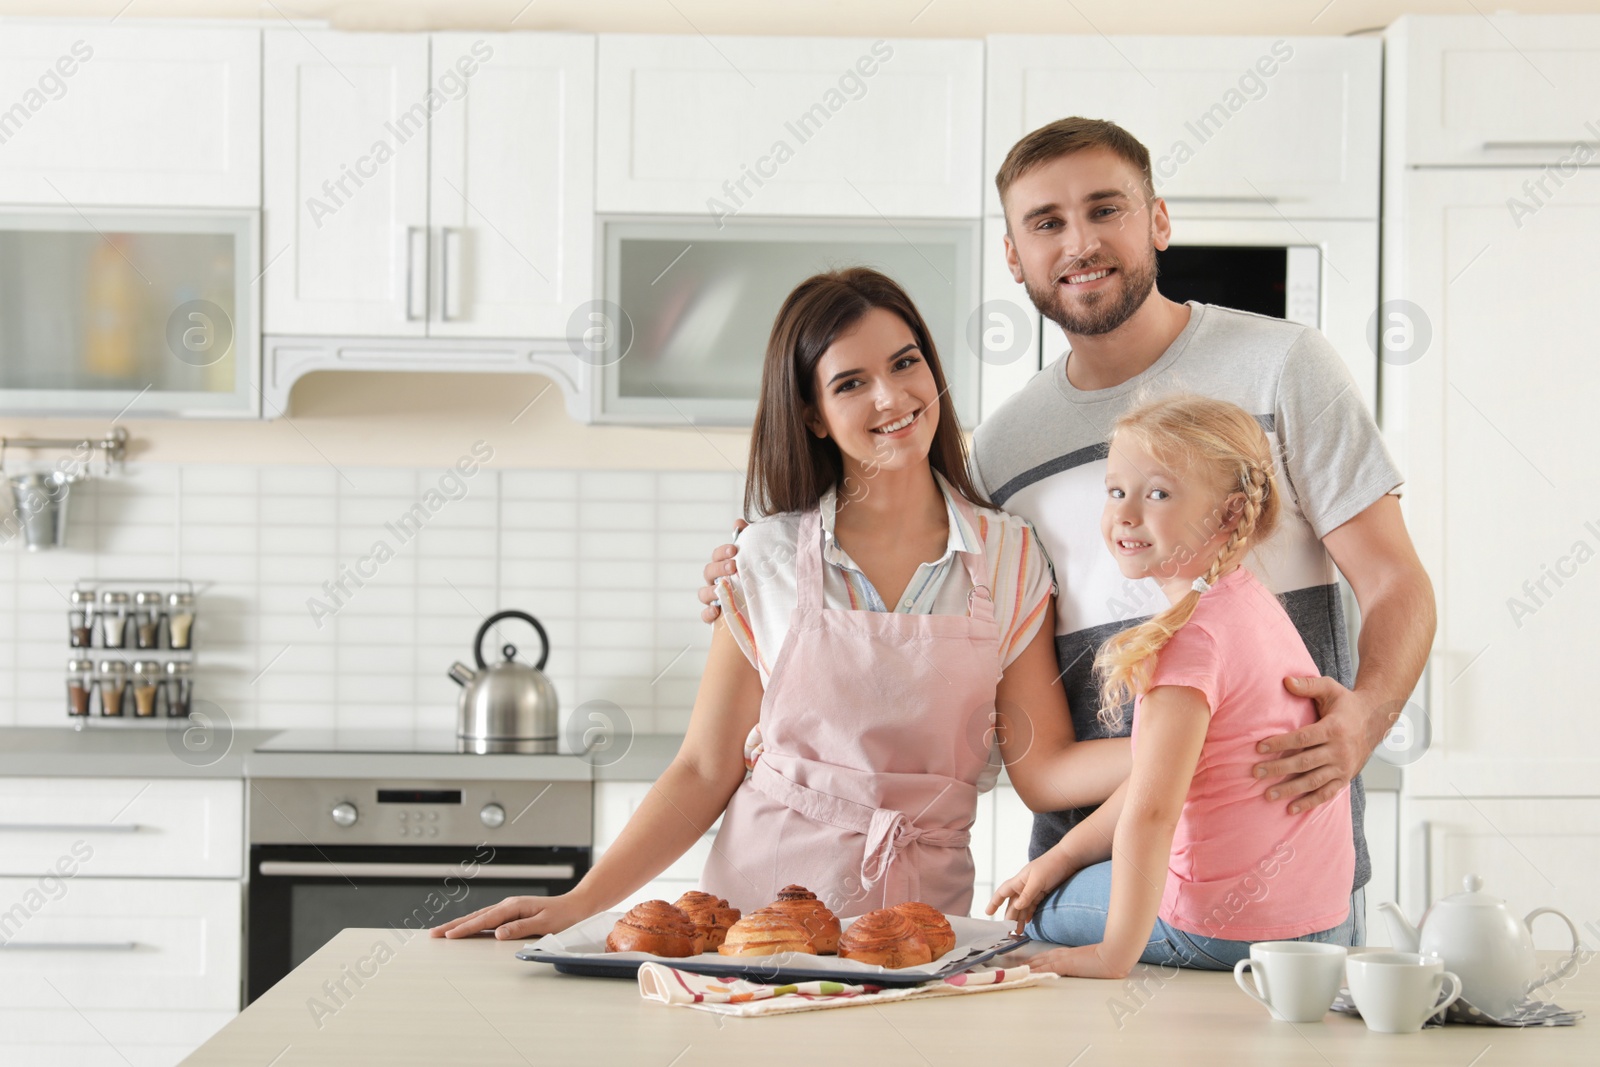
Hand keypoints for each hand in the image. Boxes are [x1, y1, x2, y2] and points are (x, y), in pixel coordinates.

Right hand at [430, 892, 593, 940]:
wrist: (576, 906)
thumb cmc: (563, 916)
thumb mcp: (544, 924)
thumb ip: (520, 928)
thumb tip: (498, 934)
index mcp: (514, 907)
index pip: (484, 920)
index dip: (465, 929)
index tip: (448, 936)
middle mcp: (509, 905)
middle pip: (476, 917)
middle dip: (453, 925)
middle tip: (433, 934)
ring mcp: (509, 909)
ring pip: (479, 917)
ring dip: (460, 924)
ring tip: (442, 932)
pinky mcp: (511, 913)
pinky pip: (487, 919)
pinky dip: (473, 924)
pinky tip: (465, 929)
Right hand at [697, 520, 747, 622]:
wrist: (761, 609)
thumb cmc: (754, 581)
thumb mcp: (753, 561)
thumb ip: (747, 540)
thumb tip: (738, 522)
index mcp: (723, 567)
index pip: (716, 556)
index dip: (722, 552)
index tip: (734, 549)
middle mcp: (716, 582)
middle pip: (709, 572)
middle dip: (719, 568)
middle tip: (734, 566)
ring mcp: (714, 599)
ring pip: (703, 593)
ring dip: (710, 590)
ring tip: (724, 588)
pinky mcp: (716, 617)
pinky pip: (705, 615)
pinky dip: (708, 613)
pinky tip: (716, 611)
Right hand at [986, 853, 1075, 933]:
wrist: (1068, 859)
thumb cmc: (1051, 865)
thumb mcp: (1038, 880)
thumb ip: (1027, 894)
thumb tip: (1016, 907)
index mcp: (1019, 881)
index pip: (1003, 892)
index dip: (994, 902)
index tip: (988, 913)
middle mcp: (1024, 886)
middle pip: (1013, 903)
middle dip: (1009, 916)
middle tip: (1008, 930)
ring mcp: (1033, 890)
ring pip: (1023, 907)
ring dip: (1020, 918)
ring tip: (1018, 931)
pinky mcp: (1043, 893)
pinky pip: (1033, 906)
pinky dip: (1030, 914)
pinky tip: (1028, 921)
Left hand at [1023, 943, 1130, 979]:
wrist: (1113, 955)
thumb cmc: (1105, 959)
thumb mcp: (1088, 961)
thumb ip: (1079, 963)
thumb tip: (1075, 967)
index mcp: (1065, 953)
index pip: (1043, 957)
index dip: (1031, 960)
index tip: (1021, 963)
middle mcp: (1061, 954)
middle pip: (1037, 959)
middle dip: (1024, 963)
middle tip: (1011, 967)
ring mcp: (1062, 958)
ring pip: (1038, 962)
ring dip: (1025, 967)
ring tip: (1013, 970)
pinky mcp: (1065, 963)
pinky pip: (1046, 968)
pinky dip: (1035, 971)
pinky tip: (1026, 973)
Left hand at [1255, 675, 1387, 814]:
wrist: (1375, 720)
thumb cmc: (1345, 703)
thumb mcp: (1330, 689)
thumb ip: (1308, 685)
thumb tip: (1286, 681)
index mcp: (1334, 728)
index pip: (1303, 738)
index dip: (1280, 743)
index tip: (1258, 747)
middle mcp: (1340, 750)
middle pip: (1305, 762)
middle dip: (1279, 768)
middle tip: (1256, 773)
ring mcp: (1343, 766)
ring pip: (1314, 781)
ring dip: (1290, 789)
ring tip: (1268, 795)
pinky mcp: (1345, 777)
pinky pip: (1327, 793)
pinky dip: (1310, 802)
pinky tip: (1291, 809)